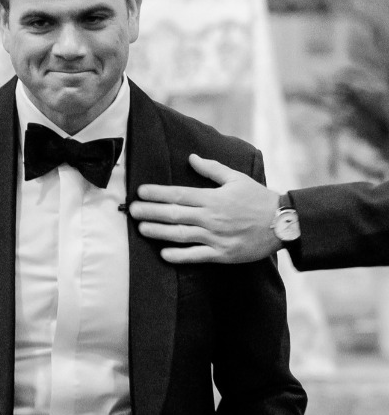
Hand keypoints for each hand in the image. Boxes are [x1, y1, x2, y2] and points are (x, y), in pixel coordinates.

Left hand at [129, 155, 279, 263]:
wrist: (283, 223)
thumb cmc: (259, 199)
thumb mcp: (236, 178)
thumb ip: (212, 169)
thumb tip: (191, 158)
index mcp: (213, 198)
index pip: (179, 194)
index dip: (157, 193)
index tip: (140, 192)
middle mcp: (211, 217)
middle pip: (175, 214)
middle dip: (150, 212)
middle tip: (131, 210)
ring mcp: (215, 237)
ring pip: (181, 235)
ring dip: (159, 232)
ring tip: (141, 229)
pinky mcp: (222, 254)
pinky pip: (196, 256)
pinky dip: (179, 255)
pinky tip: (163, 253)